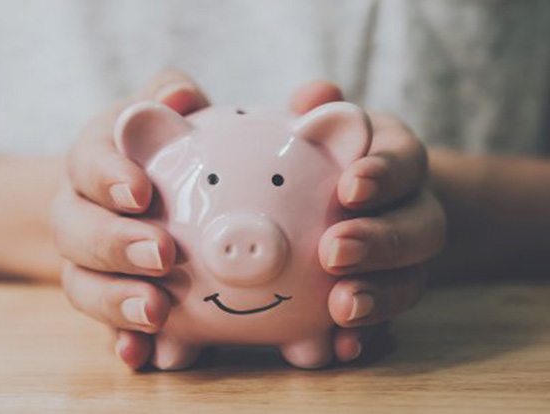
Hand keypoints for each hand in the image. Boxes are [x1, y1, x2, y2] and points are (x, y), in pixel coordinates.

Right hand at [52, 69, 208, 368]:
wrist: (129, 192)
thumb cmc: (156, 147)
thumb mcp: (161, 112)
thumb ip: (170, 94)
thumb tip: (178, 97)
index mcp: (95, 162)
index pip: (88, 164)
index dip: (108, 177)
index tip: (141, 191)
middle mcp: (80, 212)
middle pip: (77, 231)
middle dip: (116, 244)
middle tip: (163, 254)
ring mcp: (88, 261)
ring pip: (83, 284)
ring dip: (116, 301)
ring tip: (157, 312)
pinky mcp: (107, 296)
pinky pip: (104, 324)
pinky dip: (120, 340)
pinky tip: (140, 354)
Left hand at [291, 81, 444, 361]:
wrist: (355, 202)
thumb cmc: (328, 157)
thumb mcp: (326, 127)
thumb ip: (319, 110)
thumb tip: (314, 96)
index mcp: (396, 162)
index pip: (405, 161)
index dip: (385, 174)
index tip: (350, 185)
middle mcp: (412, 210)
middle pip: (421, 228)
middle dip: (381, 241)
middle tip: (335, 251)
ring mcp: (406, 260)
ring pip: (412, 281)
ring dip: (379, 297)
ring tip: (341, 308)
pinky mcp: (389, 295)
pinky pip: (389, 322)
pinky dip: (368, 336)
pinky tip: (341, 347)